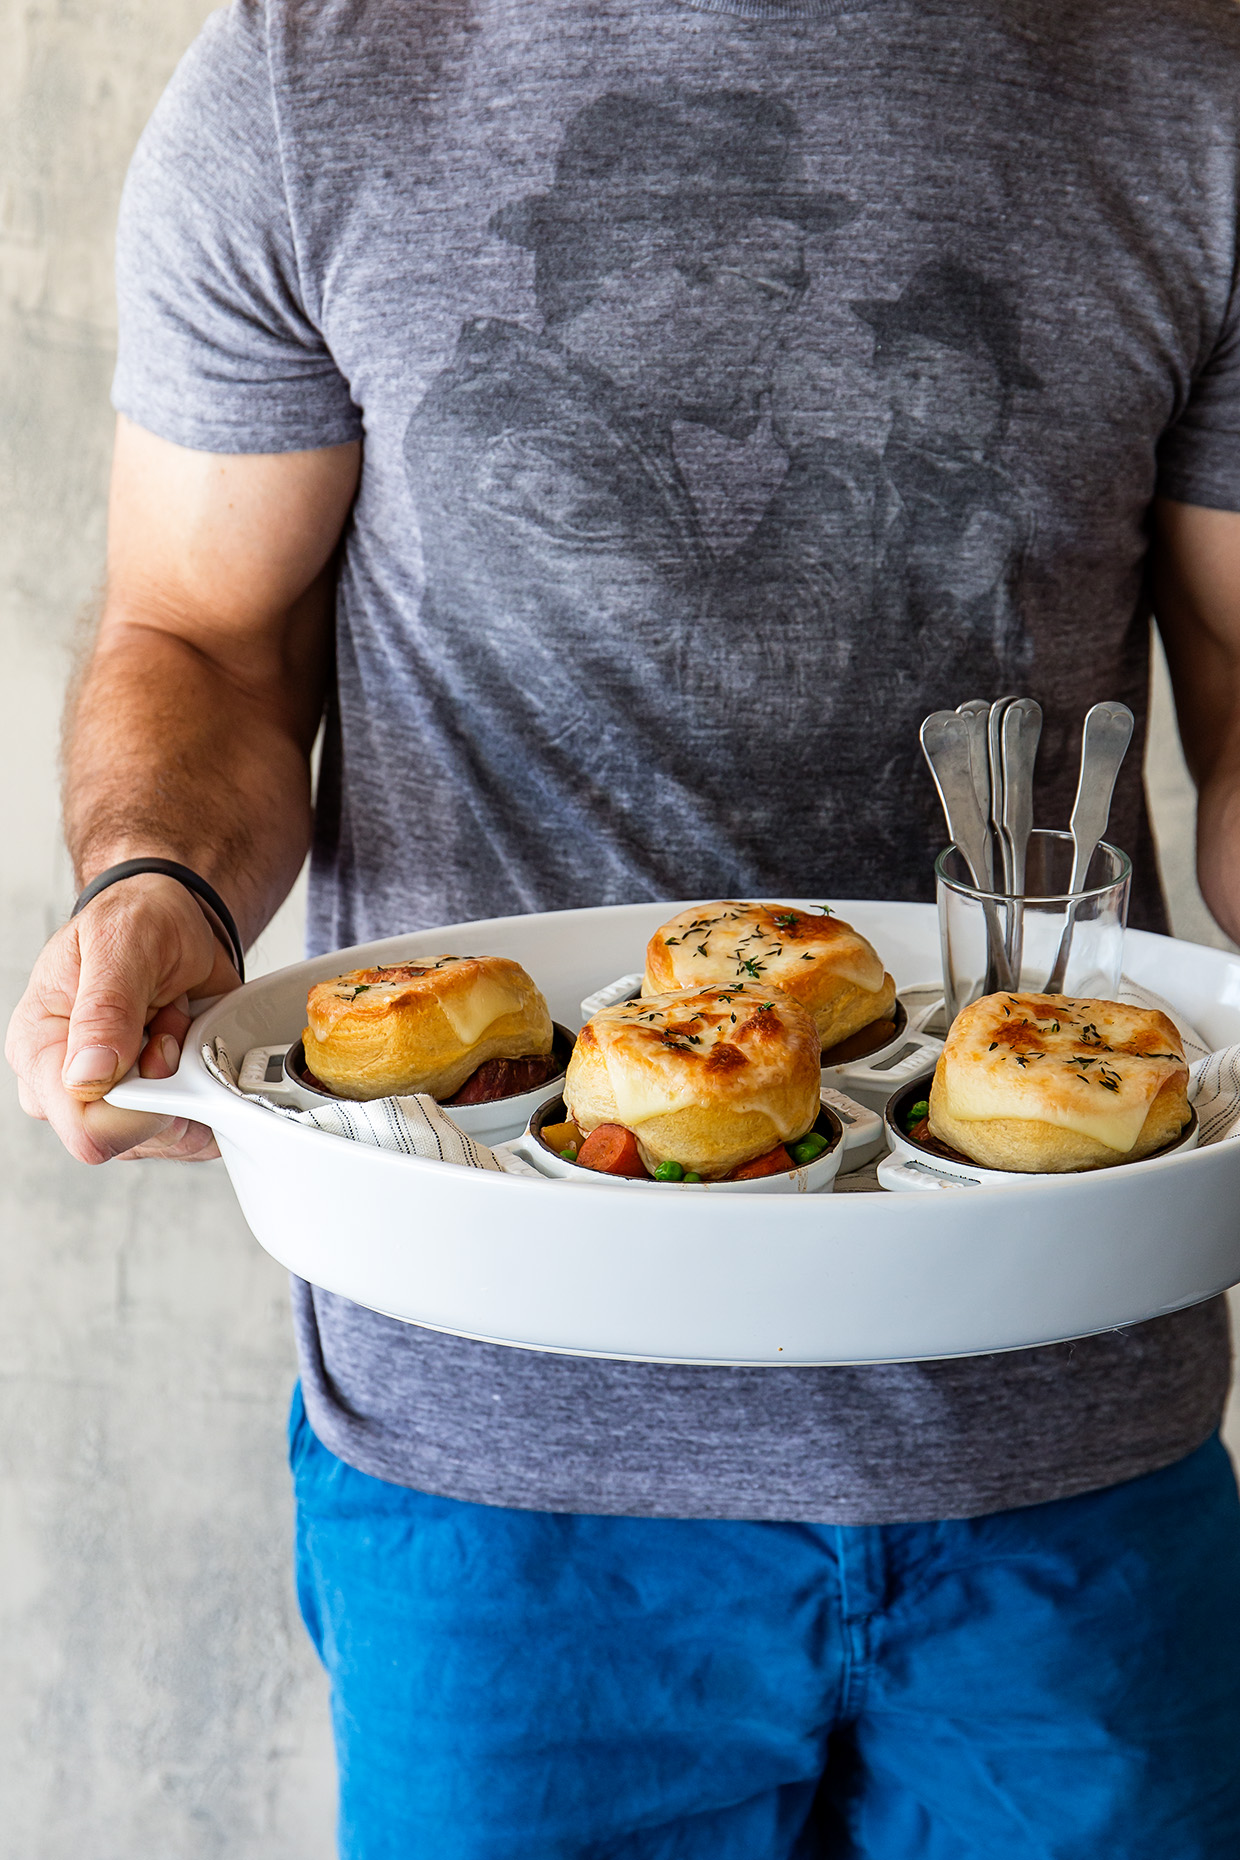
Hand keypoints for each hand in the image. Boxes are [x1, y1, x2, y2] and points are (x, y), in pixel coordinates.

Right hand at [5, 873, 241, 1163]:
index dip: (142, 1106)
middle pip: (132, 1140)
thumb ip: (106, 1008)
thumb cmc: (136, 921)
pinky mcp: (152, 1106)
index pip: (85, 1127)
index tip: (164, 1048)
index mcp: (40, 1049)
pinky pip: (196, 1130)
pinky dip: (209, 1088)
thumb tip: (88, 1075)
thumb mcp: (121, 942)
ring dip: (191, 1080)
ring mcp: (112, 1102)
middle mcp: (68, 1087)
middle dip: (172, 1085)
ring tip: (175, 1023)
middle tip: (171, 1022)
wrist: (172, 920)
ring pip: (169, 1138)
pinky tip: (191, 1045)